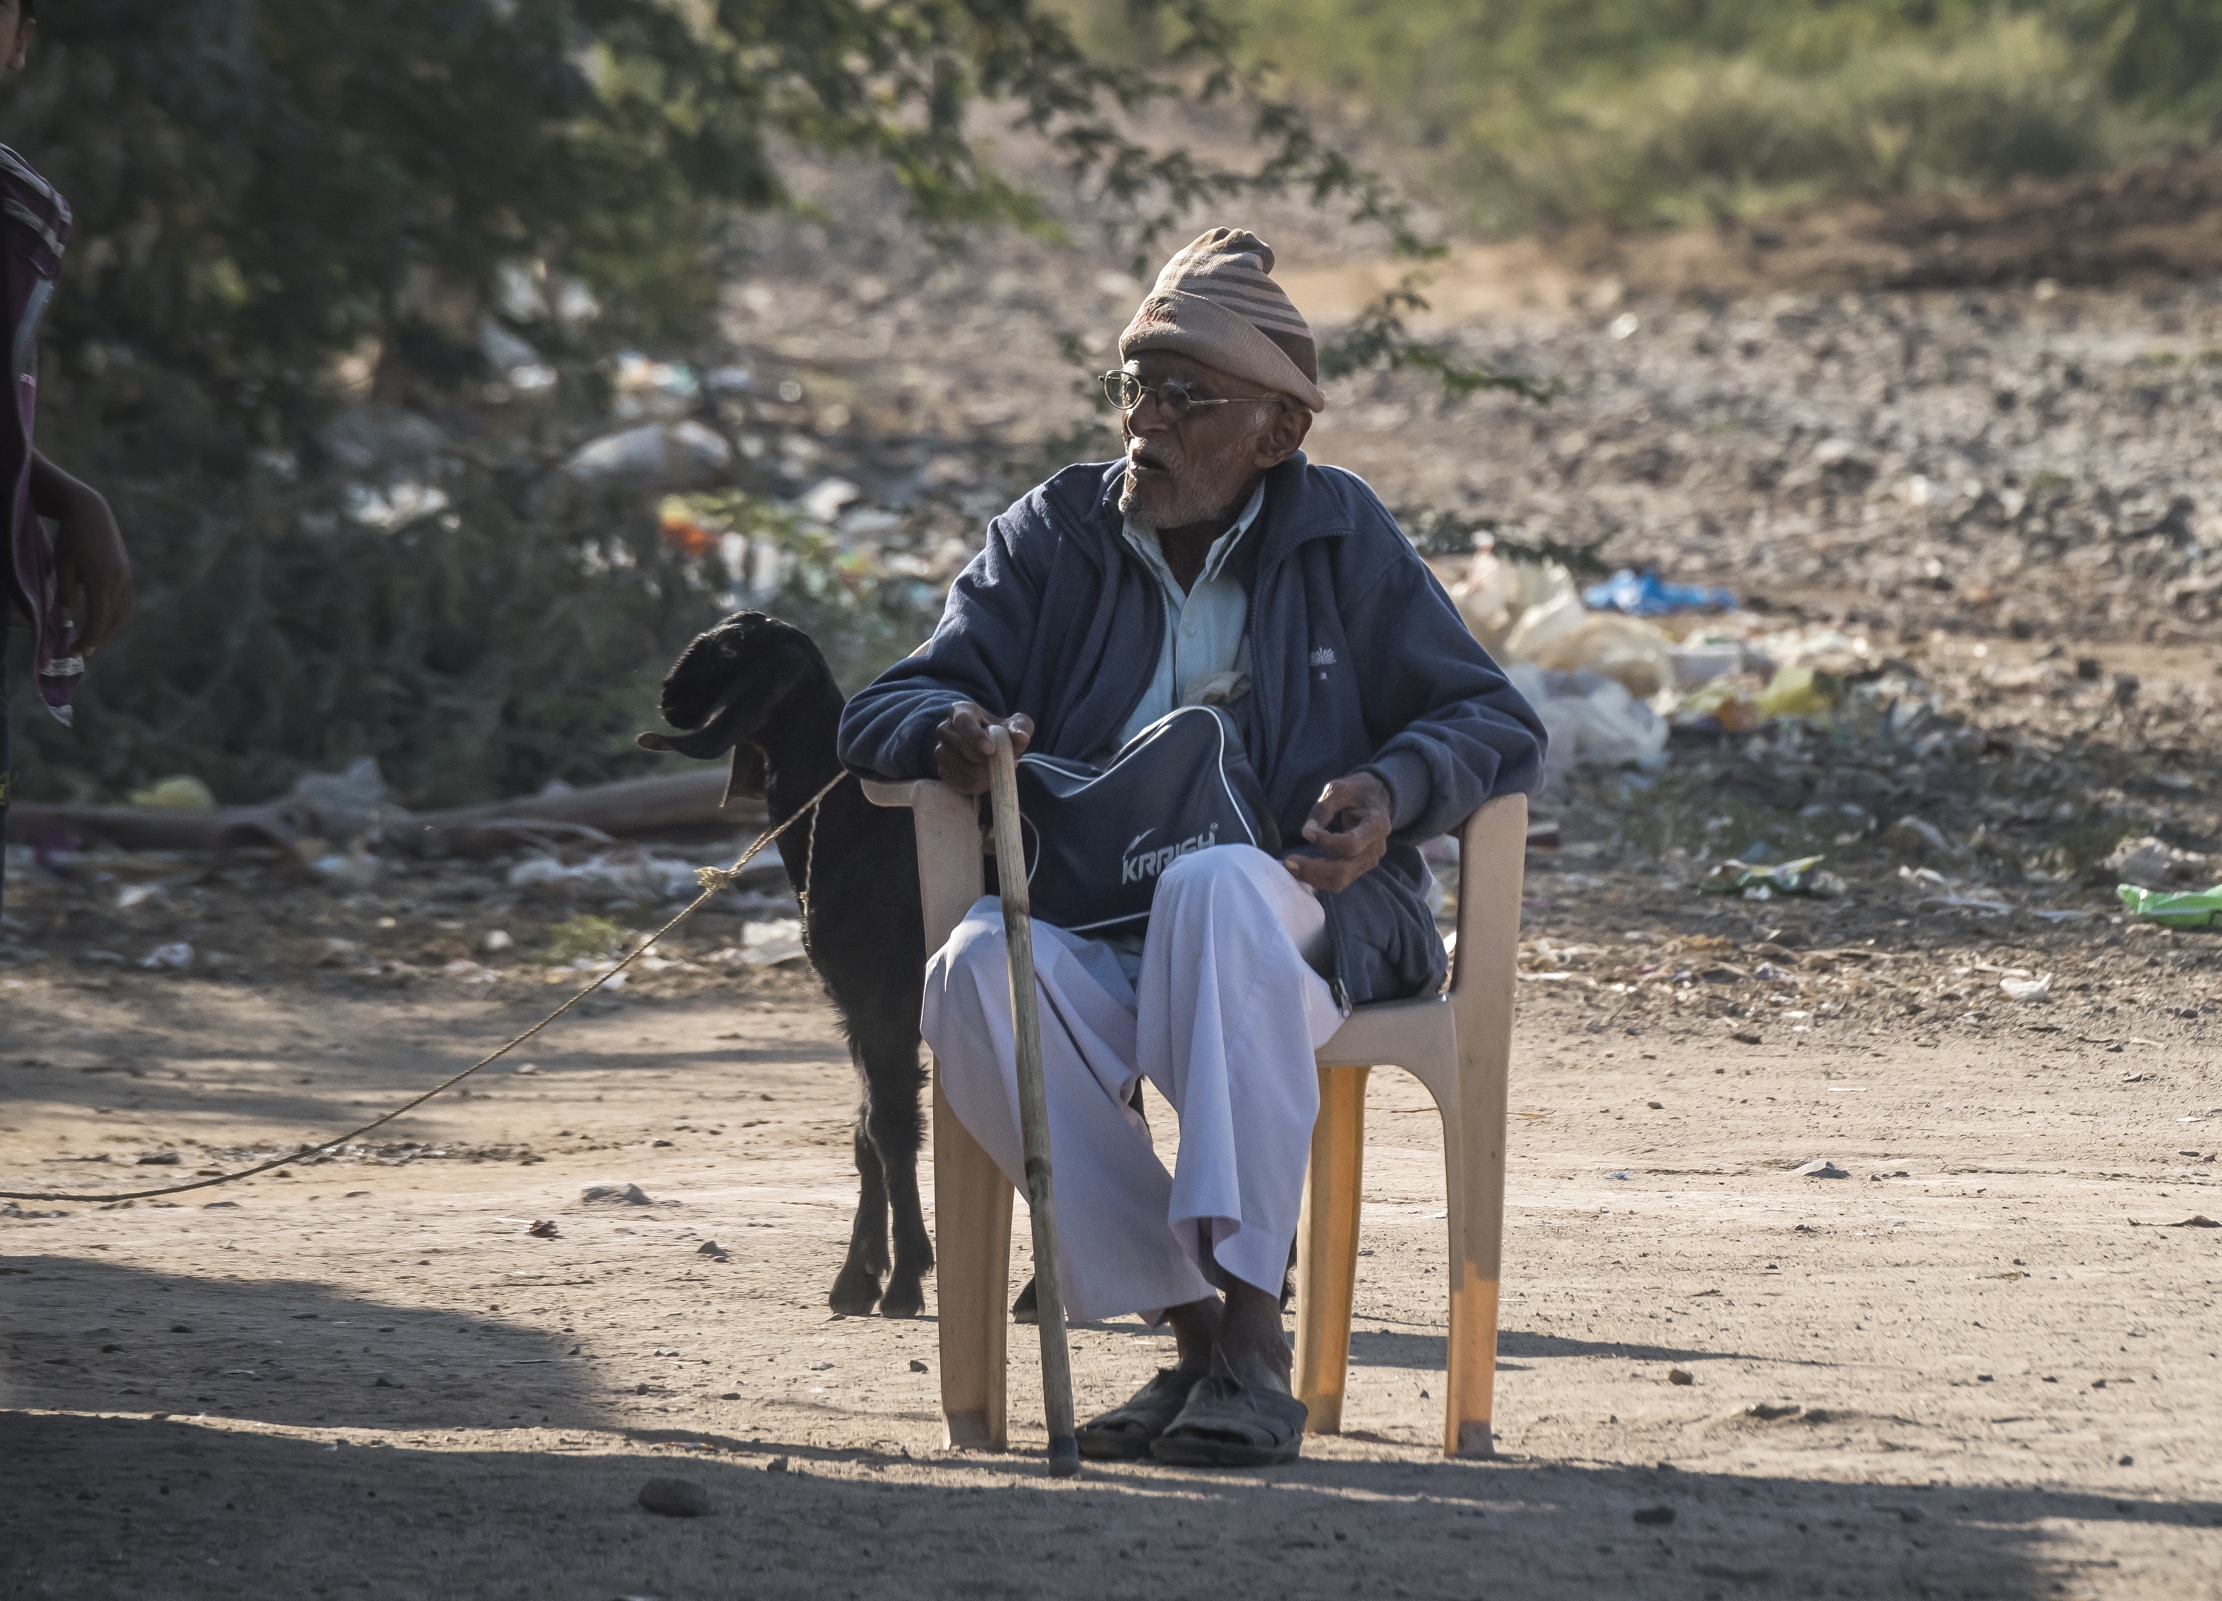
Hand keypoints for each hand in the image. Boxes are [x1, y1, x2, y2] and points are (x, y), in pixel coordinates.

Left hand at [37, 459, 131, 651]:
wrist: (91, 513)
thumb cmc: (71, 538)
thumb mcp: (62, 565)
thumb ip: (65, 594)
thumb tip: (66, 621)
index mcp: (102, 581)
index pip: (99, 620)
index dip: (88, 638)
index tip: (75, 651)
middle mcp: (119, 582)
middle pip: (113, 621)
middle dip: (97, 638)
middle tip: (80, 651)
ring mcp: (126, 579)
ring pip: (122, 614)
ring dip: (108, 630)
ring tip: (92, 639)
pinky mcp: (127, 575)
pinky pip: (125, 603)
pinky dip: (115, 617)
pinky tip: (104, 621)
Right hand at [934, 702, 1032, 796]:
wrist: (994, 751)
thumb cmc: (1003, 733)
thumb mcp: (1017, 726)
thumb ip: (1021, 728)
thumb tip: (1021, 737)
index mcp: (961, 710)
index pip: (963, 721)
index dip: (975, 736)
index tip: (991, 749)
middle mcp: (946, 729)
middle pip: (960, 746)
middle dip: (983, 759)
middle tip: (1004, 765)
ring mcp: (941, 750)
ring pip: (958, 765)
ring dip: (981, 773)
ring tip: (999, 772)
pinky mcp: (943, 770)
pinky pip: (958, 781)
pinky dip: (976, 784)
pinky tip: (989, 780)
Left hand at [1283, 772, 1392, 893]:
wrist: (1376, 797)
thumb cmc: (1357, 790)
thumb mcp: (1339, 789)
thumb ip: (1323, 809)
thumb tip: (1306, 833)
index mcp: (1377, 825)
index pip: (1351, 844)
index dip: (1327, 842)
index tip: (1307, 832)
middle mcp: (1376, 848)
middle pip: (1344, 869)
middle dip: (1313, 868)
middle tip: (1288, 862)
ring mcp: (1369, 861)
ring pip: (1340, 880)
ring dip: (1312, 877)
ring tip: (1290, 868)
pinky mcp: (1359, 867)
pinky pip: (1338, 880)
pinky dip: (1317, 878)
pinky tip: (1300, 869)